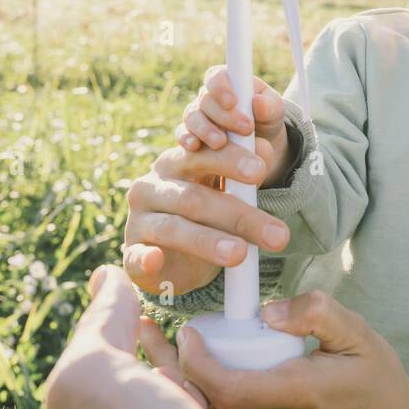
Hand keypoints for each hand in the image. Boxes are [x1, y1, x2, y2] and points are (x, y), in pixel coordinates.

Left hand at [42, 265, 275, 408]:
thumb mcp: (93, 378)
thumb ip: (98, 328)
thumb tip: (105, 278)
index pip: (109, 379)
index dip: (120, 336)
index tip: (138, 302)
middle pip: (157, 395)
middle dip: (165, 356)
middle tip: (177, 318)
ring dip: (205, 378)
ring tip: (209, 341)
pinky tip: (240, 395)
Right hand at [122, 138, 292, 296]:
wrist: (176, 258)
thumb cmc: (207, 216)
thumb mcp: (229, 191)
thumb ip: (246, 169)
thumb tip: (266, 148)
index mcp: (177, 162)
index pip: (203, 154)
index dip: (230, 158)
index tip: (261, 170)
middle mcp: (152, 186)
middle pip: (194, 197)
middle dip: (238, 215)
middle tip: (277, 232)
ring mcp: (138, 220)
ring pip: (172, 228)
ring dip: (207, 241)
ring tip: (240, 254)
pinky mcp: (131, 254)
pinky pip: (135, 257)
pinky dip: (144, 259)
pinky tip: (155, 260)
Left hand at [168, 290, 408, 408]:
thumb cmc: (378, 381)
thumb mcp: (359, 334)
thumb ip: (317, 314)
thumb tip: (270, 310)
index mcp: (298, 392)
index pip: (229, 388)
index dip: (197, 362)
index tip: (186, 329)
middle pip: (207, 402)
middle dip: (171, 368)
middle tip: (145, 329)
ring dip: (177, 379)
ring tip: (151, 343)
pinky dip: (197, 390)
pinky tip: (182, 365)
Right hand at [177, 67, 291, 185]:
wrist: (262, 143)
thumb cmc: (266, 117)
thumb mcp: (275, 110)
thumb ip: (270, 105)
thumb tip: (259, 103)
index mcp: (228, 82)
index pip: (217, 76)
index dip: (221, 87)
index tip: (233, 102)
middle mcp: (208, 97)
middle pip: (205, 100)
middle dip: (223, 116)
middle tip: (246, 129)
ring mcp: (198, 116)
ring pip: (192, 117)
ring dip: (206, 130)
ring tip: (221, 143)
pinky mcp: (192, 136)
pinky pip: (183, 135)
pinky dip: (187, 139)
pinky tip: (194, 146)